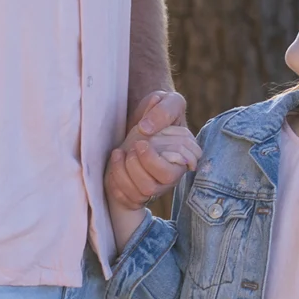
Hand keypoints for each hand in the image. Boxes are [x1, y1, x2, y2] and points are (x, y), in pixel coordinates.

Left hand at [108, 89, 199, 213]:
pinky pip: (127, 198)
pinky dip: (115, 182)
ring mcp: (155, 184)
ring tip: (119, 152)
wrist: (140, 120)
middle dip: (137, 166)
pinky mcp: (139, 191)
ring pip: (141, 193)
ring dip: (123, 173)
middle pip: (155, 186)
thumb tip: (147, 129)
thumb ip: (164, 110)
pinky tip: (115, 163)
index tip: (140, 143)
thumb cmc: (157, 111)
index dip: (152, 161)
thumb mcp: (167, 100)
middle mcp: (170, 175)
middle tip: (131, 147)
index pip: (173, 172)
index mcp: (183, 157)